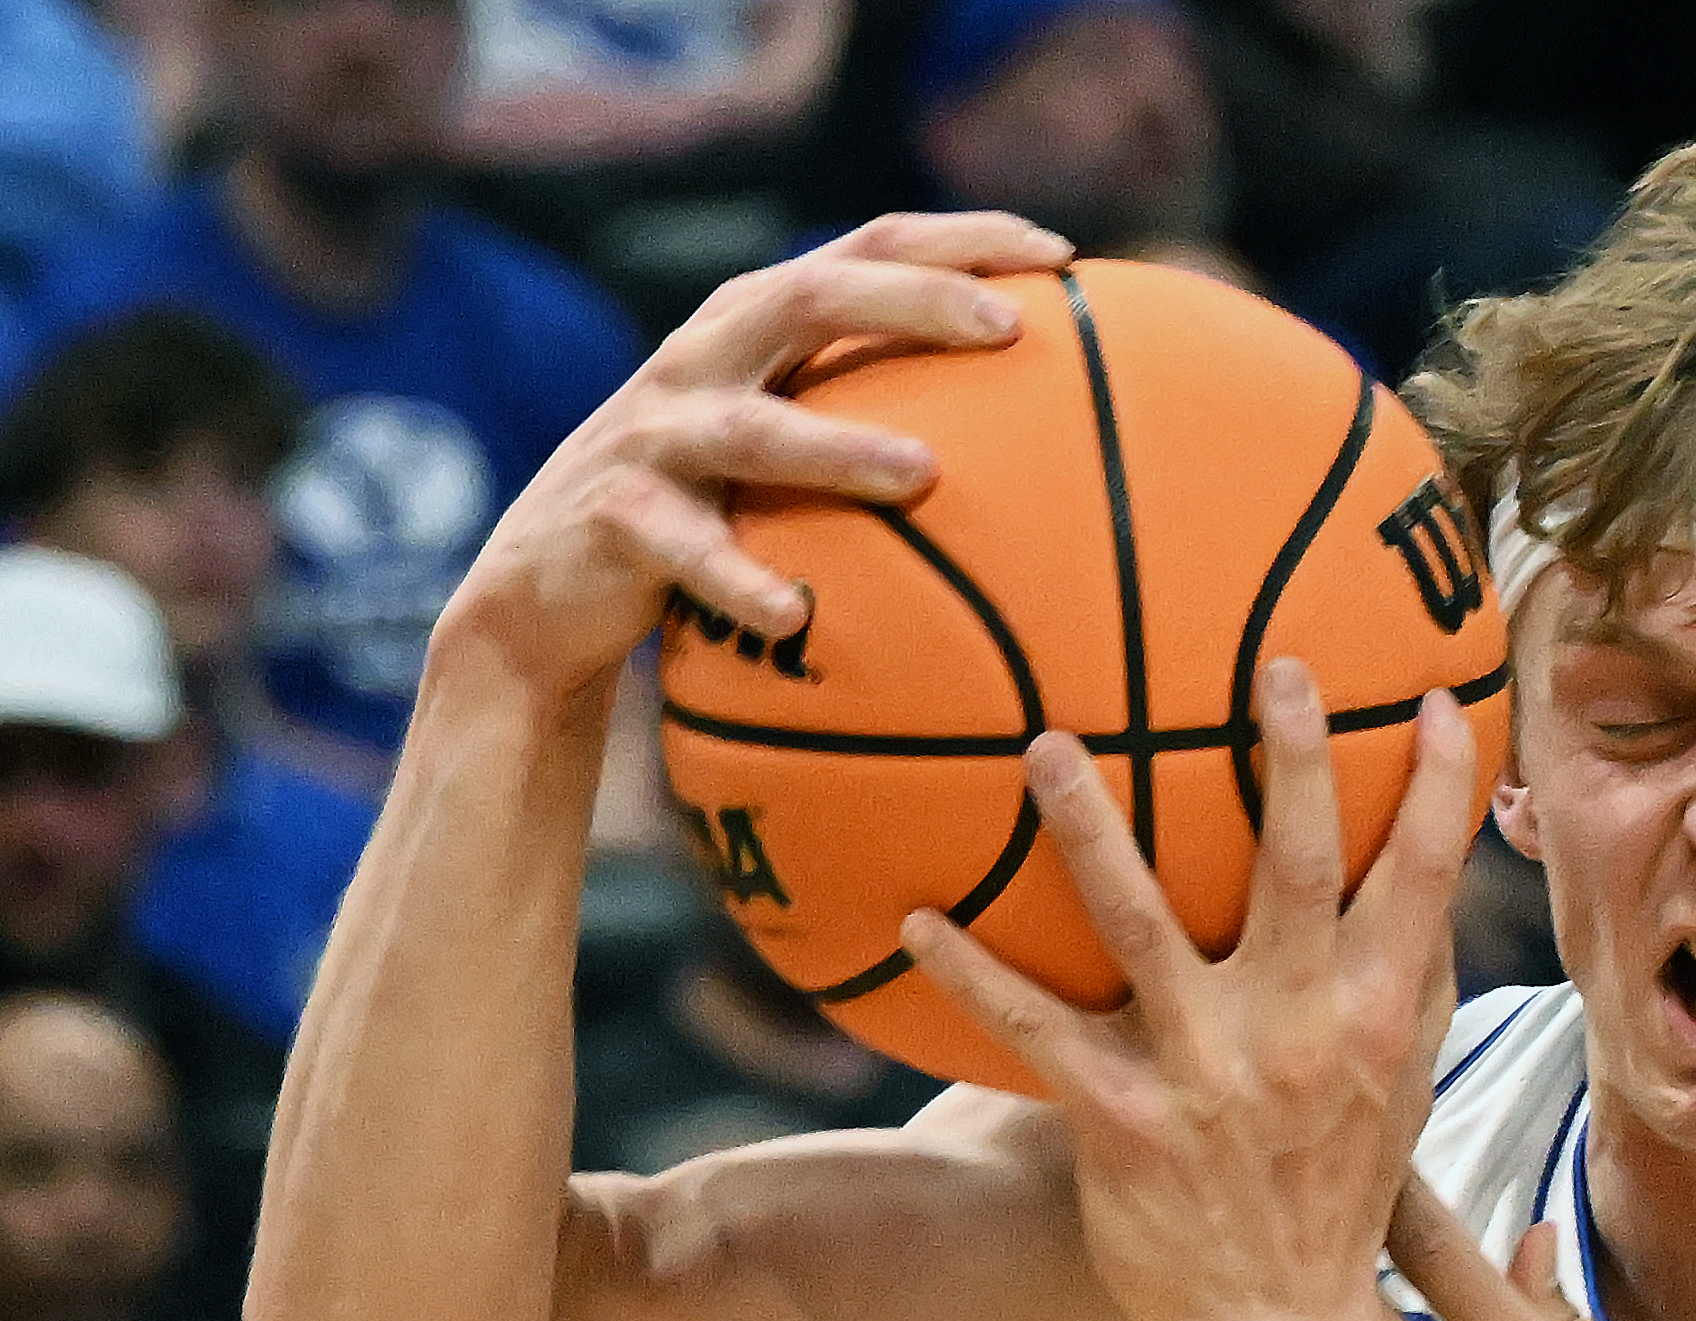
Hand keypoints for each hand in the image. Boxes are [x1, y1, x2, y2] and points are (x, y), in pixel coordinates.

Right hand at [442, 212, 1070, 700]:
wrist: (548, 589)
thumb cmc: (705, 518)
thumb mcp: (784, 453)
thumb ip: (877, 419)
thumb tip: (1047, 446)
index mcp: (754, 329)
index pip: (864, 249)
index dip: (956, 239)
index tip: (1059, 250)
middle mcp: (702, 361)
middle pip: (805, 298)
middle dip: (909, 299)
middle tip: (1008, 329)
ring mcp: (654, 435)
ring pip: (753, 430)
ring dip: (840, 449)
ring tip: (925, 476)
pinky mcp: (617, 516)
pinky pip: (686, 549)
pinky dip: (740, 581)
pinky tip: (799, 617)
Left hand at [903, 664, 1478, 1320]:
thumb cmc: (1337, 1190)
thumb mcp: (1405, 1087)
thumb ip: (1414, 980)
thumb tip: (1431, 870)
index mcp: (1379, 1015)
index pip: (1424, 879)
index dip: (1439, 786)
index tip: (1437, 700)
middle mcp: (1303, 1032)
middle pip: (1298, 867)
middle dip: (1293, 760)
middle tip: (1272, 665)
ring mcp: (1210, 1073)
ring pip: (1143, 925)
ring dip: (1091, 830)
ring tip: (1047, 746)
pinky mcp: (1125, 1122)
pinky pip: (1036, 1031)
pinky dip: (974, 972)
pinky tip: (915, 917)